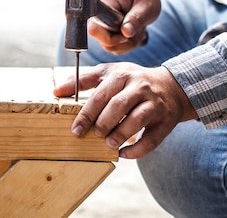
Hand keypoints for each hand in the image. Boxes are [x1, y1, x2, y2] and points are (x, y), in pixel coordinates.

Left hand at [53, 62, 197, 158]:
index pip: (100, 95)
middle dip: (103, 123)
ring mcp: (155, 104)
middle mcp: (139, 87)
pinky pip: (153, 138)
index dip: (87, 114)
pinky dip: (138, 150)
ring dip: (121, 134)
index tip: (76, 130)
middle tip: (93, 135)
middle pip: (119, 106)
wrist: (170, 86)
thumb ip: (82, 81)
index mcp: (121, 75)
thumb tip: (56, 91)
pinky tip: (124, 154)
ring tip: (109, 144)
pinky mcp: (166, 120)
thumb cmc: (130, 80)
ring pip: (138, 120)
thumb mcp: (107, 73)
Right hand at [90, 0, 160, 53]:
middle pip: (104, 42)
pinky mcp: (107, 31)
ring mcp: (102, 26)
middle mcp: (98, 17)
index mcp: (103, 5)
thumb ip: (136, 19)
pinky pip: (114, 46)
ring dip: (128, 43)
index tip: (130, 30)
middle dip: (125, 42)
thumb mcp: (146, 4)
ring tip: (138, 28)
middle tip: (138, 30)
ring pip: (110, 47)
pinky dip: (127, 44)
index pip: (95, 29)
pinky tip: (134, 31)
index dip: (114, 37)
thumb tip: (126, 33)